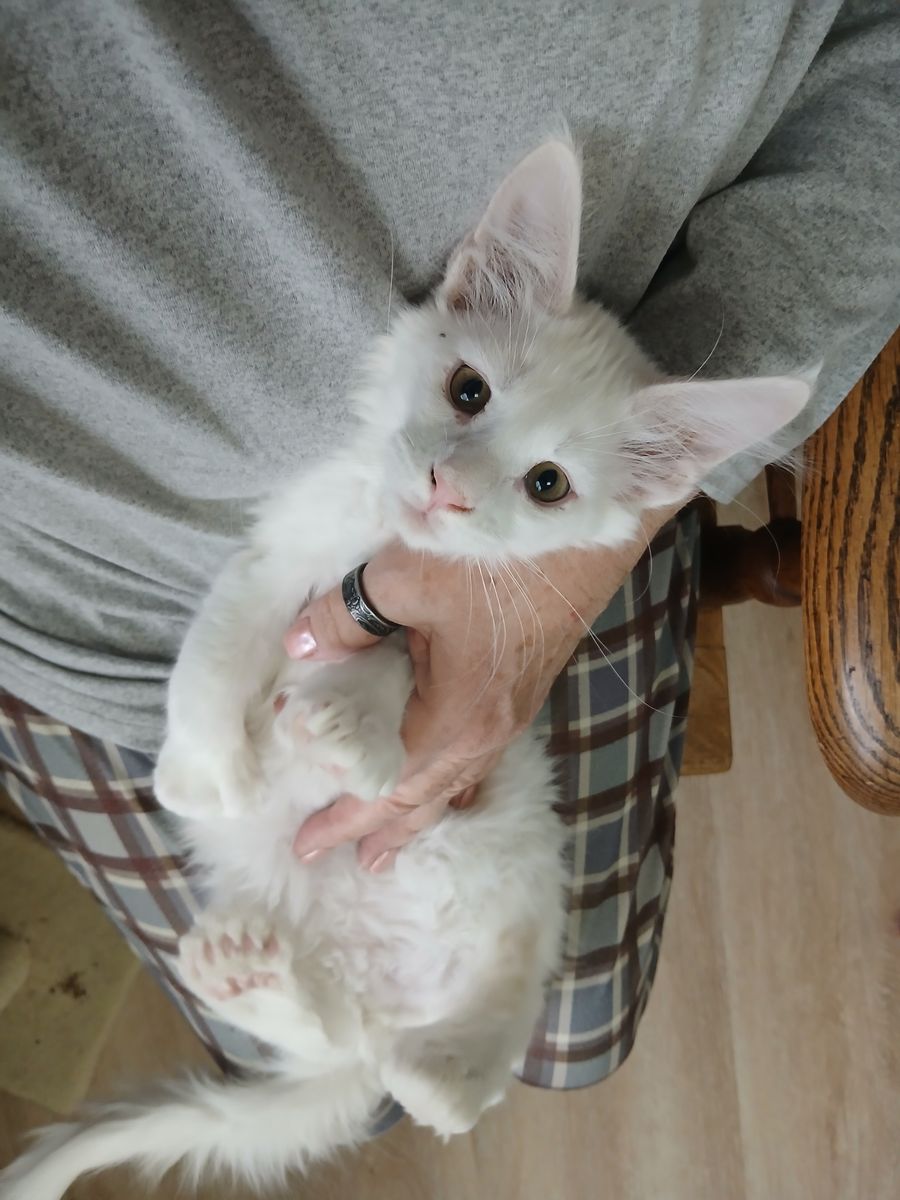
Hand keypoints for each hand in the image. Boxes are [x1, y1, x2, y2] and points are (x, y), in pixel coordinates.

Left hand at [286, 509, 677, 869]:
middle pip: (426, 797)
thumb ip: (344, 617)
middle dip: (381, 830)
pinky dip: (450, 779)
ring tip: (391, 840)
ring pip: (457, 780)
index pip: (390, 787)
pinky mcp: (523, 689)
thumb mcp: (404, 578)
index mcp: (457, 718)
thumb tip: (298, 647)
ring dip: (418, 810)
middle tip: (345, 860)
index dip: (346, 817)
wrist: (586, 525)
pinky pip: (478, 756)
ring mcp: (512, 712)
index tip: (307, 844)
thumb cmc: (496, 556)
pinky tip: (450, 779)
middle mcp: (489, 730)